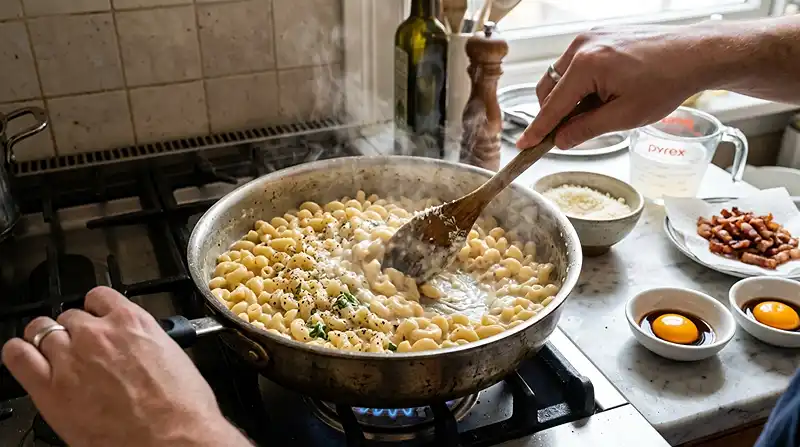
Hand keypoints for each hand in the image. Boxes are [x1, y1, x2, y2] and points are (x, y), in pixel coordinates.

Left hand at [2, 286, 251, 446]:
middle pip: (70, 316)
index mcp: (132, 323)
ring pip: (41, 330)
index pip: (100, 297)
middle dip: (75, 331)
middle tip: (83, 350)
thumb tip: (137, 347)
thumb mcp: (173, 359)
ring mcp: (70, 359)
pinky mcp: (49, 388)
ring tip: (54, 356)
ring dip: (47, 340)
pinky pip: (17, 355)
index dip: (97, 311)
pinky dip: (19, 353)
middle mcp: (98, 335)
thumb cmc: (180, 408)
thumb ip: (145, 343)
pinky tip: (28, 360)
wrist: (172, 440)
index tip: (98, 320)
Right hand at [516, 24, 716, 149]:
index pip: (552, 105)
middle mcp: (582, 45)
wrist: (695, 54)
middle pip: (549, 88)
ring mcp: (590, 37)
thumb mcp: (625, 117)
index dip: (537, 130)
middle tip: (570, 133)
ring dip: (569, 98)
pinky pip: (575, 64)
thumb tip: (561, 140)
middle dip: (555, 113)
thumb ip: (586, 130)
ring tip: (598, 111)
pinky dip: (580, 84)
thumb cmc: (667, 81)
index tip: (523, 145)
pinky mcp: (599, 36)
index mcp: (586, 64)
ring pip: (560, 76)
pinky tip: (603, 95)